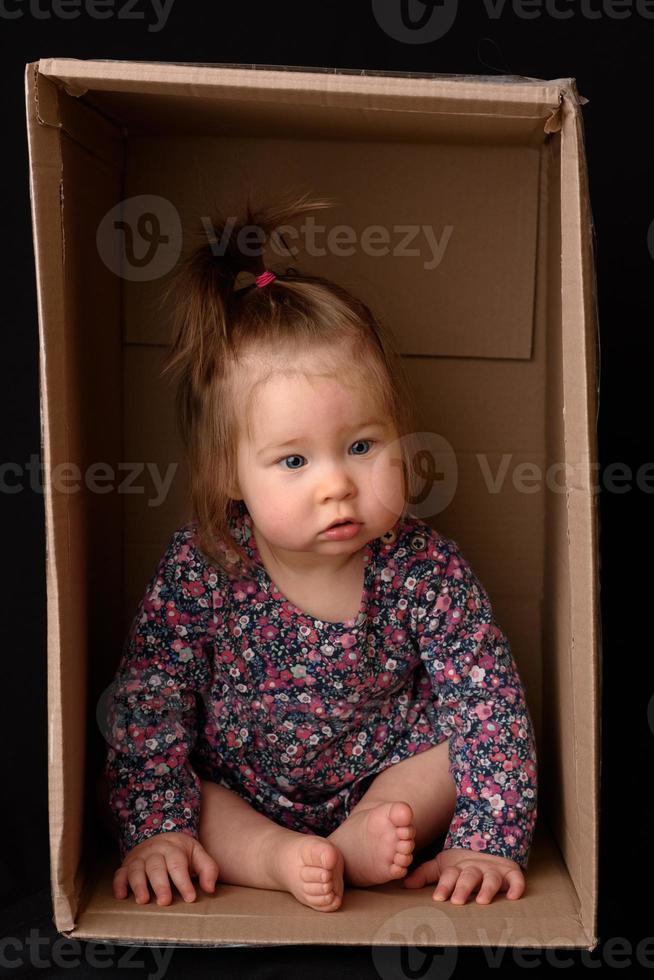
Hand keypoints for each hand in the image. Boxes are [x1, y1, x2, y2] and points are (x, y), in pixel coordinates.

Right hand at [113, 831, 219, 905]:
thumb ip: (208, 869)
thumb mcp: (197, 854)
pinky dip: (119, 884)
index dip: (184, 882)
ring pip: (136, 870)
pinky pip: (119, 874)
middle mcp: (154, 852)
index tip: (190, 898)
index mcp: (173, 849)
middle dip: (161, 885)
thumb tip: (210, 889)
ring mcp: (139, 859)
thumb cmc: (180, 852)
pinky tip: (121, 896)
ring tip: (143, 900)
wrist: (159, 837)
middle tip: (165, 902)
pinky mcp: (126, 866)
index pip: (178, 865)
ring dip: (139, 885)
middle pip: (156, 867)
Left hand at [402, 847, 524, 904]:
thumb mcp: (443, 866)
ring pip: (491, 879)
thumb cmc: (462, 863)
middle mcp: (476, 869)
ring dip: (487, 889)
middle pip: (469, 877)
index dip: (444, 886)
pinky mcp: (510, 872)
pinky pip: (516, 879)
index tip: (438, 897)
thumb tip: (405, 884)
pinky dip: (517, 886)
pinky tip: (514, 896)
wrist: (489, 843)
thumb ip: (425, 875)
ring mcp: (494, 870)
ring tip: (483, 900)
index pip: (449, 876)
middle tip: (457, 900)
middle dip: (463, 888)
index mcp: (458, 868)